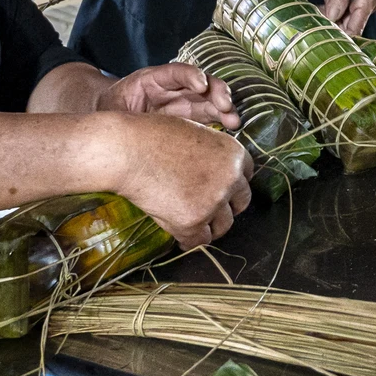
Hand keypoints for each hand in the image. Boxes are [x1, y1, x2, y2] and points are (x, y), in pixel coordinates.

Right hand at [97, 112, 253, 248]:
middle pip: (241, 203)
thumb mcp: (196, 134)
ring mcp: (213, 202)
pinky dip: (188, 239)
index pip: (246, 177)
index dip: (232, 185)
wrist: (128, 151)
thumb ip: (213, 155)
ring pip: (222, 226)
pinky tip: (179, 234)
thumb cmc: (153, 136)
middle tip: (208, 209)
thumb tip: (215, 172)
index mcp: (234, 154)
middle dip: (226, 208)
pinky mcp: (193, 221)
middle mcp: (231, 179)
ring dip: (209, 226)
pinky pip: (198, 241)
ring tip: (192, 222)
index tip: (221, 190)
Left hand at [100, 62, 239, 130]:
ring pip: (208, 99)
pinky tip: (231, 127)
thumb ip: (120, 116)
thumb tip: (125, 127)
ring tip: (234, 120)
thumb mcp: (110, 112)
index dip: (190, 75)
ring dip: (224, 107)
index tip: (201, 84)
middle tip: (226, 105)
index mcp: (151, 81)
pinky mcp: (189, 117)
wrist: (110, 119)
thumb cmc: (110, 113)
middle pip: (198, 83)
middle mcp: (171, 88)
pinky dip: (221, 119)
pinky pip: (208, 115)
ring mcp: (182, 101)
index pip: (174, 72)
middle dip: (215, 91)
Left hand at [323, 0, 375, 35]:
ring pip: (346, 16)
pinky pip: (348, 7)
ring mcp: (366, 1)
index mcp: (367, 1)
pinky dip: (337, 3)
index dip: (337, 32)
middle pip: (348, 25)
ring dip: (333, 10)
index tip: (321, 28)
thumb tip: (331, 16)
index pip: (353, 30)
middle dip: (332, 19)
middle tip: (318, 8)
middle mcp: (369, 4)